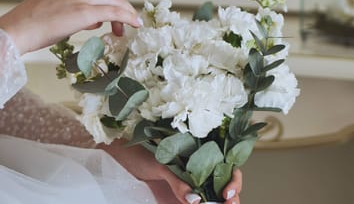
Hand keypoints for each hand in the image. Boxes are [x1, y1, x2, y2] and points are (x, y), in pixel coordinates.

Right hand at [0, 0, 140, 53]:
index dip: (110, 1)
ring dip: (125, 14)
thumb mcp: (54, 8)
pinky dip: (127, 17)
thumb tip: (96, 19)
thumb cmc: (30, 25)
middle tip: (124, 24)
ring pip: (114, 1)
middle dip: (120, 8)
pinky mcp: (85, 11)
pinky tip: (134, 24)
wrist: (16, 30)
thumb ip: (75, 9)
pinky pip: (114, 12)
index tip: (114, 14)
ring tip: (129, 27)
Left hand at [98, 140, 242, 203]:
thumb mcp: (161, 165)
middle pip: (225, 188)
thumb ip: (178, 181)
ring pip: (211, 200)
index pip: (228, 169)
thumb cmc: (139, 155)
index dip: (233, 181)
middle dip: (232, 198)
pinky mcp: (177, 201)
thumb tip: (196, 200)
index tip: (225, 192)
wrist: (120, 161)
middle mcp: (198, 174)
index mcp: (200, 158)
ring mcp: (189, 190)